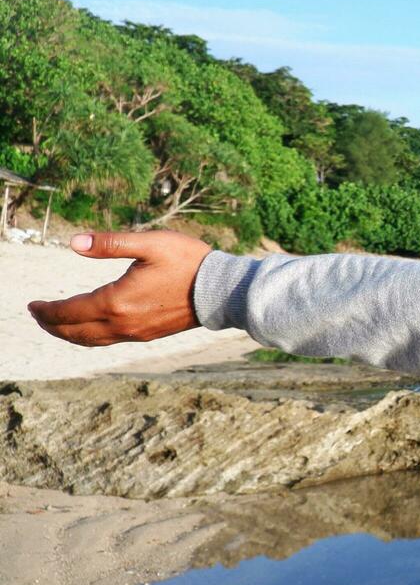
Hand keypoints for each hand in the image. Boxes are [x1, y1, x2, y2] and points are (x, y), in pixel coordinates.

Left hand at [28, 230, 213, 346]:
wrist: (222, 290)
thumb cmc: (189, 262)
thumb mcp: (150, 244)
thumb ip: (110, 244)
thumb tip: (74, 242)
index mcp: (116, 302)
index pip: (69, 312)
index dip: (46, 310)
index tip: (32, 304)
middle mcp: (122, 324)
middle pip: (74, 332)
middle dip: (51, 325)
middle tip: (38, 314)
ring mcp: (135, 333)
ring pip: (90, 341)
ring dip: (68, 334)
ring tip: (57, 324)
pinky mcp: (147, 335)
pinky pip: (108, 341)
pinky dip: (89, 337)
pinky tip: (91, 328)